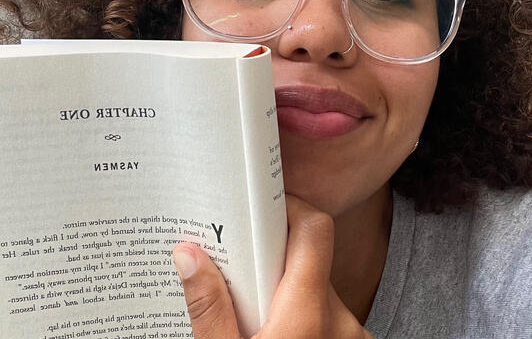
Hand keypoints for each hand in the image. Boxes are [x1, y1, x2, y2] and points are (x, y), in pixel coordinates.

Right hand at [173, 194, 373, 338]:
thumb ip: (208, 308)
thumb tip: (188, 253)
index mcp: (308, 317)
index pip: (315, 230)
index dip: (291, 208)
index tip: (264, 207)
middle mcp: (340, 322)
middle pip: (312, 260)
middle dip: (276, 257)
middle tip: (240, 264)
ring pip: (319, 290)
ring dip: (287, 290)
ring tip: (251, 309)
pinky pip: (328, 316)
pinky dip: (302, 314)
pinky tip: (275, 333)